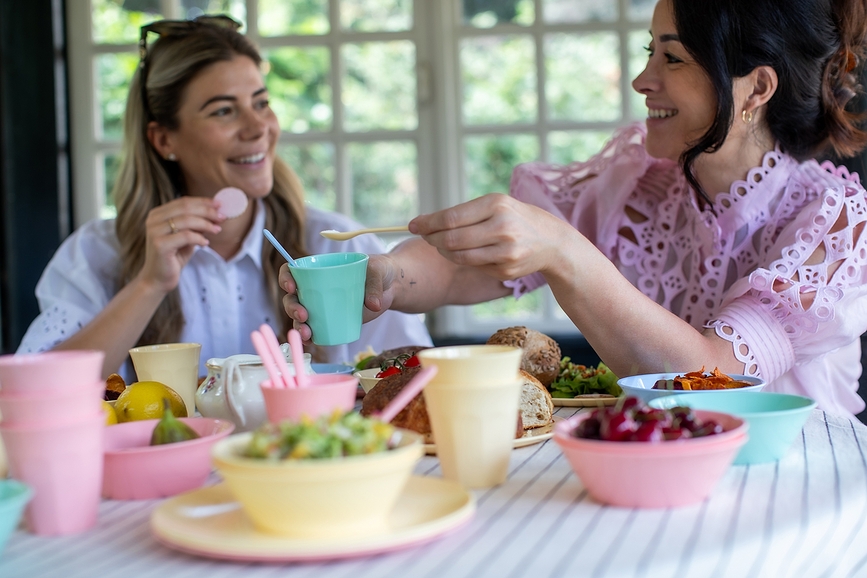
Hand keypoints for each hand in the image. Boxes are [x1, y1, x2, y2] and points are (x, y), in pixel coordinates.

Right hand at [137, 197, 224, 292]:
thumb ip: (196, 225)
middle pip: (185, 208)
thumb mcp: (187, 237)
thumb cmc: (174, 257)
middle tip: (222, 217)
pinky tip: (205, 244)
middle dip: (207, 211)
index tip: (220, 205)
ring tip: (217, 230)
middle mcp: (154, 220)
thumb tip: (217, 214)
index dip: (203, 202)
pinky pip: (185, 236)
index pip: (183, 202)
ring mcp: (155, 231)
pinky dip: (199, 238)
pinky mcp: (159, 244)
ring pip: (186, 220)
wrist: (157, 279)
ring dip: (205, 224)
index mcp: (158, 214)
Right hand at [280, 255, 398, 341]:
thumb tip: (373, 305)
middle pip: (292, 297)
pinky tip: (310, 342)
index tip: (292, 286)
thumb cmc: (379, 271)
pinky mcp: (332, 320)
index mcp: (320, 269)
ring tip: (307, 333)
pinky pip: (315, 330)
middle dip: (292, 307)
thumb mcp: (377, 269)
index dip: (286, 277)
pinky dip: (310, 337)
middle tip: (304, 315)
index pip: (293, 270)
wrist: (390, 286)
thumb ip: (374, 284)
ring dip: (298, 326)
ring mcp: (322, 306)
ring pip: (300, 317)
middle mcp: (315, 287)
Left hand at [408, 193, 567, 279]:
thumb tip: (425, 223)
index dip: (428, 223)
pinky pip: (474, 266)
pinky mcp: (506, 270)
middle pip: (451, 239)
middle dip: (432, 239)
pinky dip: (464, 260)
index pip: (451, 217)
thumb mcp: (496, 205)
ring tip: (441, 245)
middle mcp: (502, 227)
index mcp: (496, 204)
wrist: (552, 241)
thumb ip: (464, 213)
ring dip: (443, 252)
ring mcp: (505, 251)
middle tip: (425, 237)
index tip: (413, 226)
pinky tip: (468, 253)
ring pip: (459, 256)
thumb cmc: (515, 218)